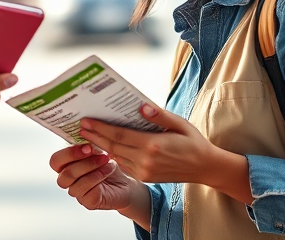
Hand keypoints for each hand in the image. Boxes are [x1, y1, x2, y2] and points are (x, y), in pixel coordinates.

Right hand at [50, 144, 138, 211]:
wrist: (127, 182)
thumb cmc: (108, 164)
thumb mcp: (97, 151)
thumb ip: (86, 145)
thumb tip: (83, 130)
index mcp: (66, 166)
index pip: (55, 161)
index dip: (68, 153)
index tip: (86, 147)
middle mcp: (68, 180)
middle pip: (63, 173)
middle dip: (81, 161)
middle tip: (98, 153)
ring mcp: (77, 192)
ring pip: (73, 181)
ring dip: (91, 168)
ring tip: (107, 160)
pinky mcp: (87, 202)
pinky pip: (86, 190)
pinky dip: (98, 177)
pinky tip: (108, 171)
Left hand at [78, 104, 250, 203]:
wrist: (204, 168)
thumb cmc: (192, 141)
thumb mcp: (179, 123)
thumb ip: (159, 115)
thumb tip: (141, 106)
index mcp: (152, 145)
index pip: (118, 135)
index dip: (100, 128)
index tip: (86, 120)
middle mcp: (145, 160)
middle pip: (112, 147)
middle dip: (95, 136)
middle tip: (80, 126)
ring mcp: (144, 171)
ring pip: (116, 156)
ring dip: (101, 146)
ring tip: (88, 134)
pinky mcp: (145, 177)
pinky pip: (123, 164)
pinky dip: (112, 154)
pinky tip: (105, 145)